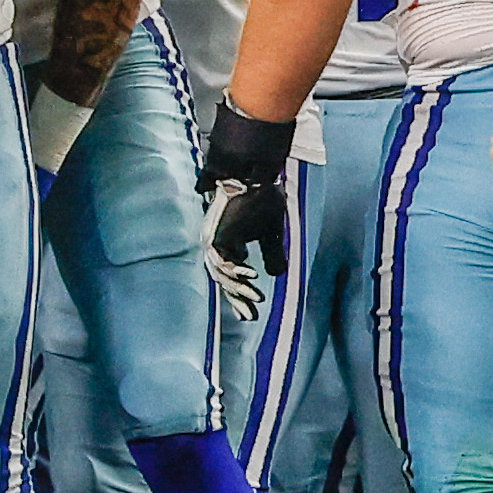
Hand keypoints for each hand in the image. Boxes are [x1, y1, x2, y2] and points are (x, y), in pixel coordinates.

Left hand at [197, 97, 297, 322]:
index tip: (252, 312)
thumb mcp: (271, 233)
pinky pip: (225, 262)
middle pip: (225, 279)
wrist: (254, 175)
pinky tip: (253, 278)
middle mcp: (218, 244)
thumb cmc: (261, 198)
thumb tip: (276, 275)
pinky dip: (239, 273)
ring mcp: (215, 240)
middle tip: (250, 317)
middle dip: (238, 299)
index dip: (241, 294)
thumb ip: (272, 254)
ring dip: (240, 290)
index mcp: (229, 243)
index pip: (232, 275)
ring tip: (254, 301)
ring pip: (223, 275)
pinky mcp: (217, 236)